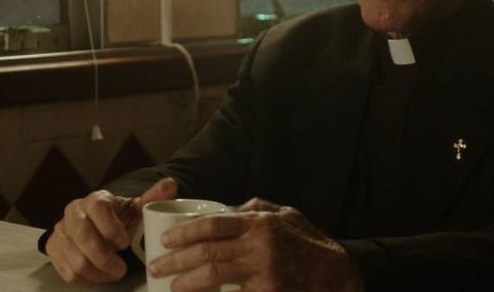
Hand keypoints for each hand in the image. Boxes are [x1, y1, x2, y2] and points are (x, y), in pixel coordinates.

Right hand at [46, 177, 177, 284]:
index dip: (111, 227)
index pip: (98, 208)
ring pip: (75, 260)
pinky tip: (99, 276)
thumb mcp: (137, 208)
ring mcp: (61, 232)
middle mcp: (73, 212)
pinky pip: (67, 272)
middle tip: (121, 269)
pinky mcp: (55, 249)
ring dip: (98, 273)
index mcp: (95, 199)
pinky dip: (86, 280)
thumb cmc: (119, 218)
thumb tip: (170, 184)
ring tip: (113, 273)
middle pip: (82, 237)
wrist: (96, 224)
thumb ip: (153, 198)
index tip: (124, 243)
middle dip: (104, 258)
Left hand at [149, 198, 363, 291]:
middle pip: (208, 253)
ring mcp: (265, 273)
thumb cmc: (307, 242)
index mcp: (260, 223)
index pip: (214, 225)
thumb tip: (223, 210)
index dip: (186, 233)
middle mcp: (260, 246)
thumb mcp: (285, 215)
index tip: (167, 241)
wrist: (338, 273)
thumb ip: (253, 210)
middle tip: (156, 267)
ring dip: (188, 284)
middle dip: (177, 261)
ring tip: (171, 286)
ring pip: (215, 277)